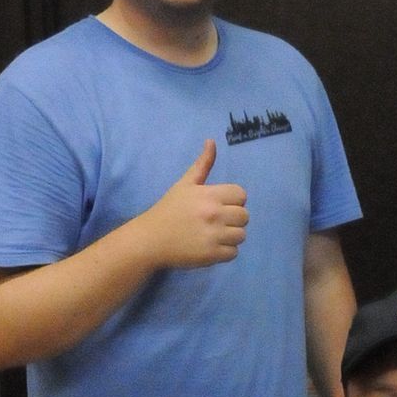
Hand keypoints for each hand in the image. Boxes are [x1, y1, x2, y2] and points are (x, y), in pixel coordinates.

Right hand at [142, 140, 248, 268]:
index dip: (233, 200)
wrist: (151, 238)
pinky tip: (211, 246)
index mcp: (209, 195)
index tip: (220, 205)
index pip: (241, 195)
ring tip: (215, 234)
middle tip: (217, 221)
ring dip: (231, 236)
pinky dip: (226, 251)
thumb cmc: (169, 209)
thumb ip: (202, 164)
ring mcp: (214, 236)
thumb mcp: (185, 184)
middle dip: (234, 218)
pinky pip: (234, 253)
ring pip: (241, 235)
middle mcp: (214, 214)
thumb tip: (212, 141)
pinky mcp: (212, 255)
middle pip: (245, 216)